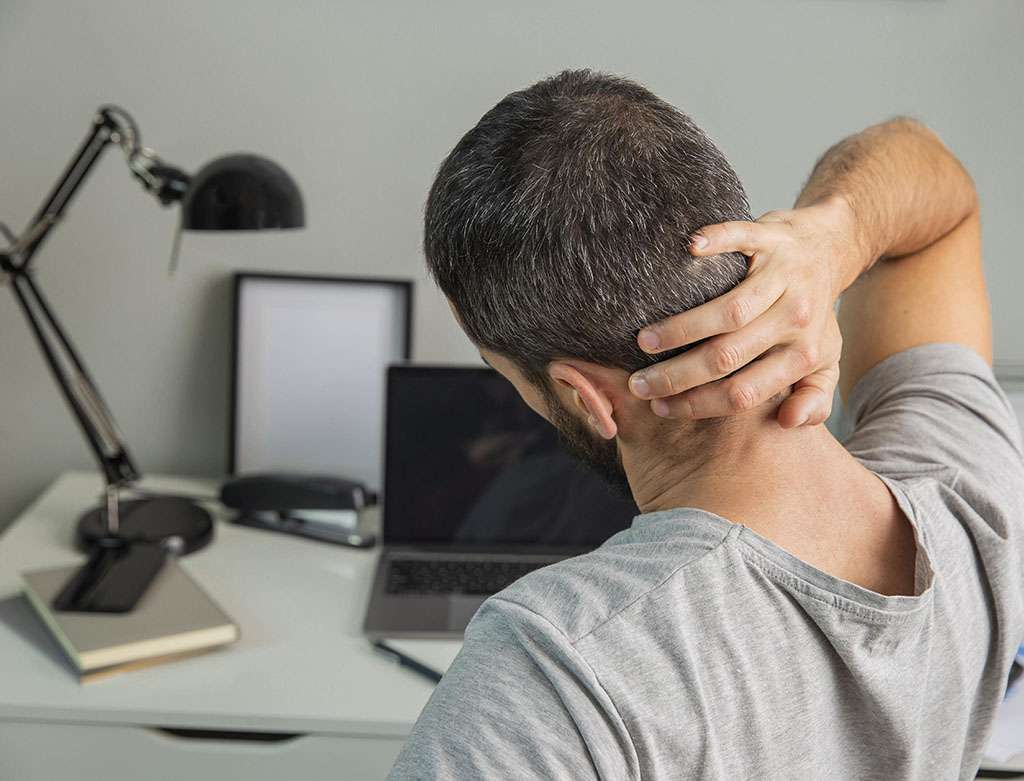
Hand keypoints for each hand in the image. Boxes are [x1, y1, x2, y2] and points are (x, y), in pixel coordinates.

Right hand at [628, 197, 861, 427]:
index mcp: (804, 355)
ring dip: (681, 328)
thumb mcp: (824, 363)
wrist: (830, 249)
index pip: (744, 392)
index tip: (661, 408)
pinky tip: (688, 249)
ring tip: (643, 341)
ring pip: (730, 310)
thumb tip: (789, 424)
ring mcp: (783, 275)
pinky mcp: (772, 237)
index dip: (698, 404)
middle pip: (727, 356)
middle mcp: (795, 317)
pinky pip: (742, 238)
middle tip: (639, 384)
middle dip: (677, 375)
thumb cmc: (813, 313)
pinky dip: (716, 241)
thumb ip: (814, 399)